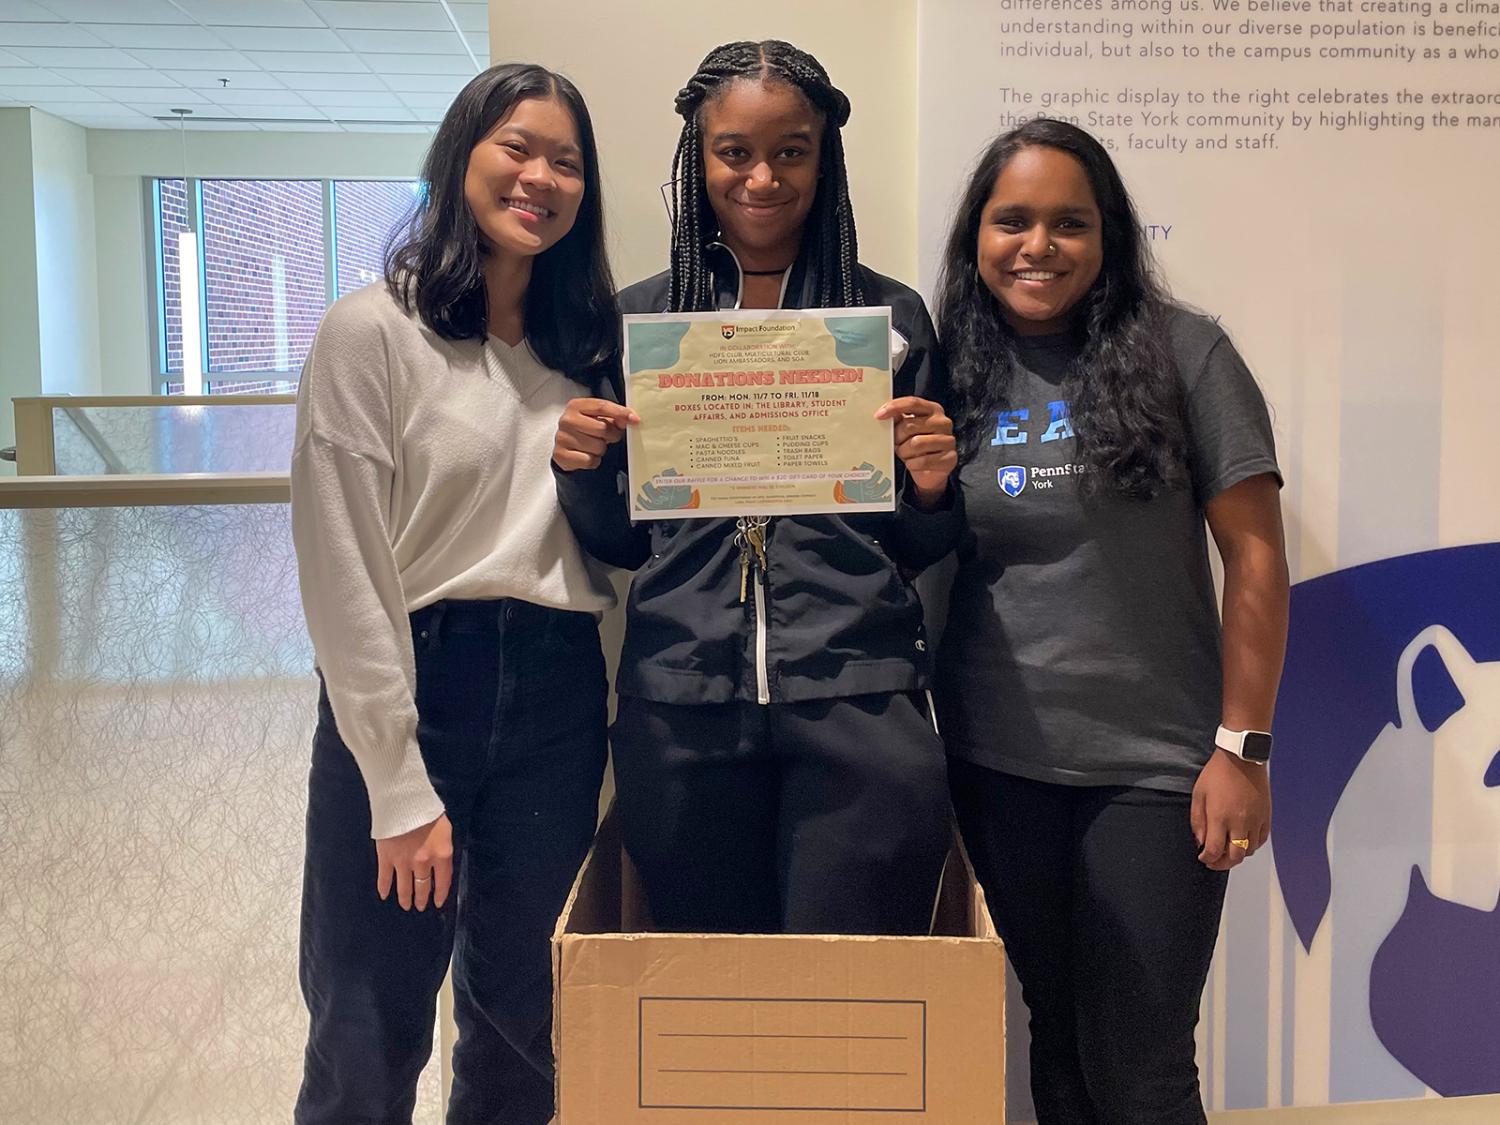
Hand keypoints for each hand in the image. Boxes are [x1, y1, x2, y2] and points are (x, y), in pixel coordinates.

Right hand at [376, 814, 453, 910]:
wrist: (405, 801)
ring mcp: (403, 862)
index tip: (438, 903)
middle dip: (422, 899)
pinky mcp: (386, 858)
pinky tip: (384, 895)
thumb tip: (442, 863)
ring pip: (404, 887)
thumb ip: (444, 848)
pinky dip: (384, 888)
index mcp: (441, 855)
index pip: (442, 882)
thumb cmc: (428, 811)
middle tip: (420, 906)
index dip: (440, 895)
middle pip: (423, 887)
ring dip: (405, 899)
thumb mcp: (446, 829)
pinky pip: (385, 878)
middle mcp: (423, 863)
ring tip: (406, 905)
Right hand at [553, 398, 637, 470]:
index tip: (635, 419)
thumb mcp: (597, 419)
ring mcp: (562, 437)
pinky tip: (586, 455)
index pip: (602, 406)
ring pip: (598, 447)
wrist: (565, 449)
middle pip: (602, 428)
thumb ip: (614, 417)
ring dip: (600, 449)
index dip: (620, 412)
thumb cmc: (584, 431)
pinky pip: (590, 460)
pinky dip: (593, 461)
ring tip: (592, 446)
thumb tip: (630, 419)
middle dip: (610, 436)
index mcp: (576, 406)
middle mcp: (567, 420)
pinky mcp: (561, 455)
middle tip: (606, 438)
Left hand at [875, 396, 956, 506]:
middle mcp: (943, 422)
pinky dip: (912, 464)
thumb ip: (898, 419)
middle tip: (896, 444)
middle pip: (910, 425)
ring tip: (906, 454)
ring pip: (916, 444)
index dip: (894, 407)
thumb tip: (885, 412)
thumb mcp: (906, 430)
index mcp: (933, 410)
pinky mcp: (950, 458)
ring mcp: (949, 440)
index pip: (913, 403)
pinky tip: (913, 463)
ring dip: (904, 452)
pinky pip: (923, 461)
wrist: (930, 472)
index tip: (879, 415)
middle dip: (897, 437)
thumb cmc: (916, 447)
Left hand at [1191, 750, 1270, 870]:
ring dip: (1237, 855)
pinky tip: (1242, 842)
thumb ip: (1197, 821)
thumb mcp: (1199, 795)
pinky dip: (1251, 846)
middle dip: (1222, 864)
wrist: (1242, 758)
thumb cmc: (1218, 773)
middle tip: (1214, 861)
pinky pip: (1261, 840)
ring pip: (1249, 851)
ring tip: (1227, 851)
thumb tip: (1200, 841)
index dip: (1207, 859)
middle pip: (1234, 857)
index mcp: (1220, 817)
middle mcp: (1240, 822)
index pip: (1214, 850)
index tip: (1203, 857)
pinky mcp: (1266, 817)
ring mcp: (1256, 821)